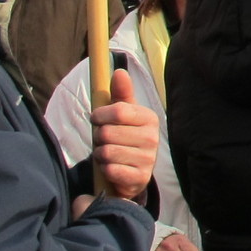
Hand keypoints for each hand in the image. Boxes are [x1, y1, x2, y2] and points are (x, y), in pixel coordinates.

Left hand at [90, 70, 159, 199]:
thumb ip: (120, 93)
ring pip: (106, 152)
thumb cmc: (124, 136)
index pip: (117, 111)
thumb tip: (119, 72)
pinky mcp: (140, 178)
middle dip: (98, 138)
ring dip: (100, 155)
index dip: (99, 115)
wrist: (133, 170)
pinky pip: (111, 170)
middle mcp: (152, 137)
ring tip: (108, 155)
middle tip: (105, 141)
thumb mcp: (123, 114)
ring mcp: (148, 159)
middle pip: (107, 133)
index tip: (97, 119)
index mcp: (148, 118)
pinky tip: (112, 168)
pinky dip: (105, 170)